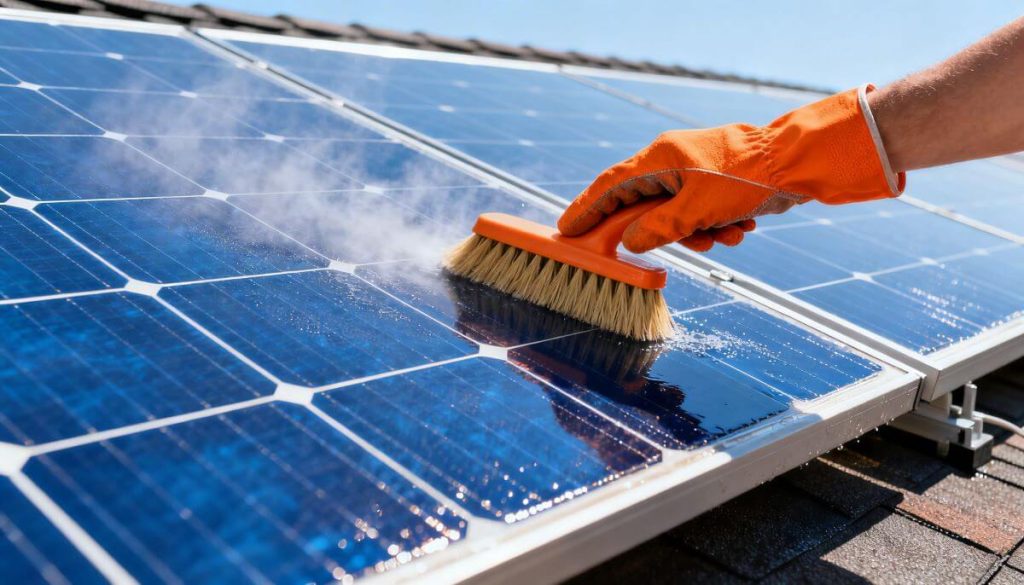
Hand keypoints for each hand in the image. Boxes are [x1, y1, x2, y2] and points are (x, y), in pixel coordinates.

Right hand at [558, 87, 903, 253]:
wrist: (797, 164)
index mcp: (659, 157)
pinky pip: (699, 214)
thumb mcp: (695, 211)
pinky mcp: (714, 184)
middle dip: (659, 233)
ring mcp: (693, 172)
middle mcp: (672, 161)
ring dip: (695, 234)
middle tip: (663, 249)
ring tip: (722, 235)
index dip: (585, 208)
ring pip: (674, 215)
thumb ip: (657, 230)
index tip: (565, 229)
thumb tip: (630, 242)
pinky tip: (739, 227)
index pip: (608, 185)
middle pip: (642, 204)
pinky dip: (714, 226)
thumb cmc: (745, 178)